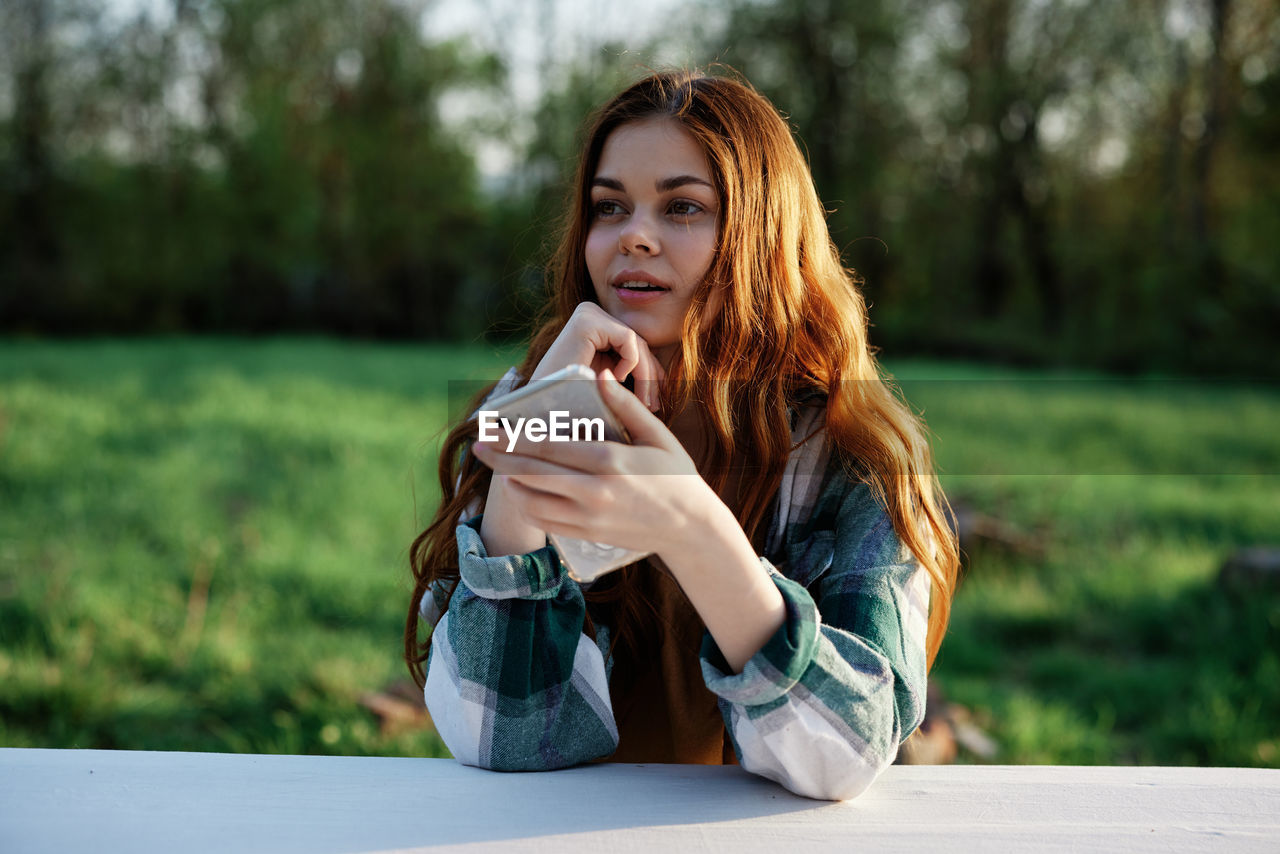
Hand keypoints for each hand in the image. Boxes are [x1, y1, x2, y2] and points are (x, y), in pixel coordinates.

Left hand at [470, 368, 715, 556]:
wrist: (689, 527)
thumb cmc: (675, 474)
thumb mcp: (656, 434)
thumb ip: (625, 405)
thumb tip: (599, 375)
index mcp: (610, 461)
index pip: (550, 446)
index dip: (516, 437)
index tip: (492, 427)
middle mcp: (594, 492)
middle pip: (532, 474)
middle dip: (500, 458)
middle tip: (477, 445)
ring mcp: (588, 517)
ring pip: (532, 501)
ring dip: (511, 483)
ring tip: (499, 466)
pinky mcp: (586, 534)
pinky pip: (544, 522)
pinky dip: (527, 505)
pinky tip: (521, 490)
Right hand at [530, 303, 665, 410]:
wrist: (541, 407)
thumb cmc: (572, 398)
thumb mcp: (606, 379)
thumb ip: (628, 370)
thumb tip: (663, 377)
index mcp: (593, 323)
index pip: (633, 344)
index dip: (650, 371)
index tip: (657, 400)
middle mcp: (590, 313)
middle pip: (636, 342)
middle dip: (650, 376)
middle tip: (656, 405)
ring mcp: (588, 313)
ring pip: (636, 343)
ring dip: (644, 375)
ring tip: (646, 403)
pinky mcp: (587, 321)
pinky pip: (628, 340)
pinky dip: (630, 363)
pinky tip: (616, 380)